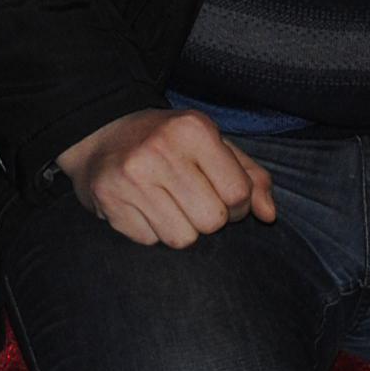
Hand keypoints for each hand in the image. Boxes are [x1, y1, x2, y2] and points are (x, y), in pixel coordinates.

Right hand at [59, 106, 275, 246]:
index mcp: (193, 129)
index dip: (238, 205)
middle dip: (210, 219)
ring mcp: (131, 176)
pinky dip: (152, 231)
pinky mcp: (109, 199)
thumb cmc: (168, 143)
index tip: (223, 196)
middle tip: (194, 201)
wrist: (100, 134)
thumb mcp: (213, 145)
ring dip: (181, 228)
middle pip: (212, 220)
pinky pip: (150, 241)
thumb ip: (249, 177)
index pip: (238, 193)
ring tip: (169, 204)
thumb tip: (269, 215)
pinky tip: (144, 207)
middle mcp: (161, 149)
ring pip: (182, 238)